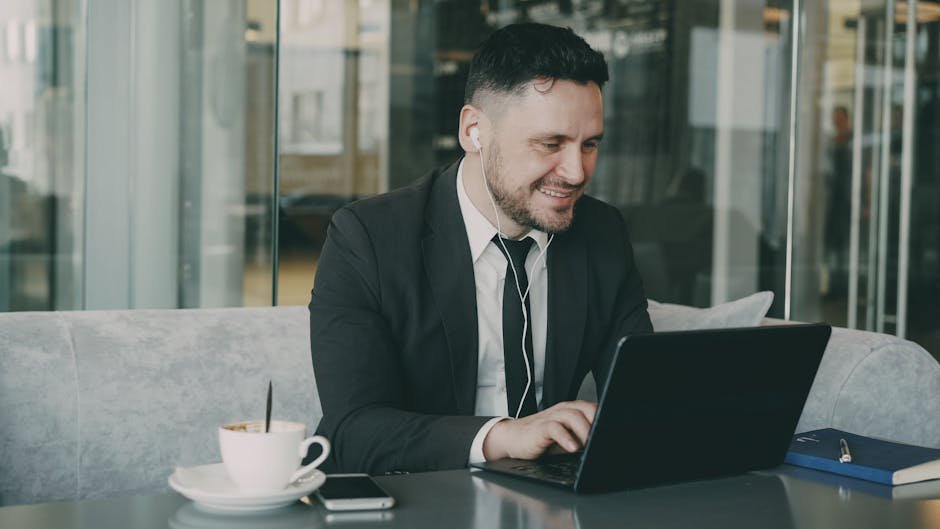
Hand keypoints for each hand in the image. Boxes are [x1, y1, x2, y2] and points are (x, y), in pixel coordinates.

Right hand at [481, 400, 596, 460]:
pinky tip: (572, 448)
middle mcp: (563, 410)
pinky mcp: (540, 428)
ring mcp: (551, 417)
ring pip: (573, 416)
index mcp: (572, 410)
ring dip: (584, 431)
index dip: (605, 420)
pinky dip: (566, 438)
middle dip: (597, 423)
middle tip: (602, 440)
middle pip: (586, 409)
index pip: (594, 409)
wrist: (513, 438)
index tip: (613, 434)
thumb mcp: (566, 438)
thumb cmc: (542, 439)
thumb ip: (582, 438)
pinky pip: (555, 428)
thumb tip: (603, 446)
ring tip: (589, 445)